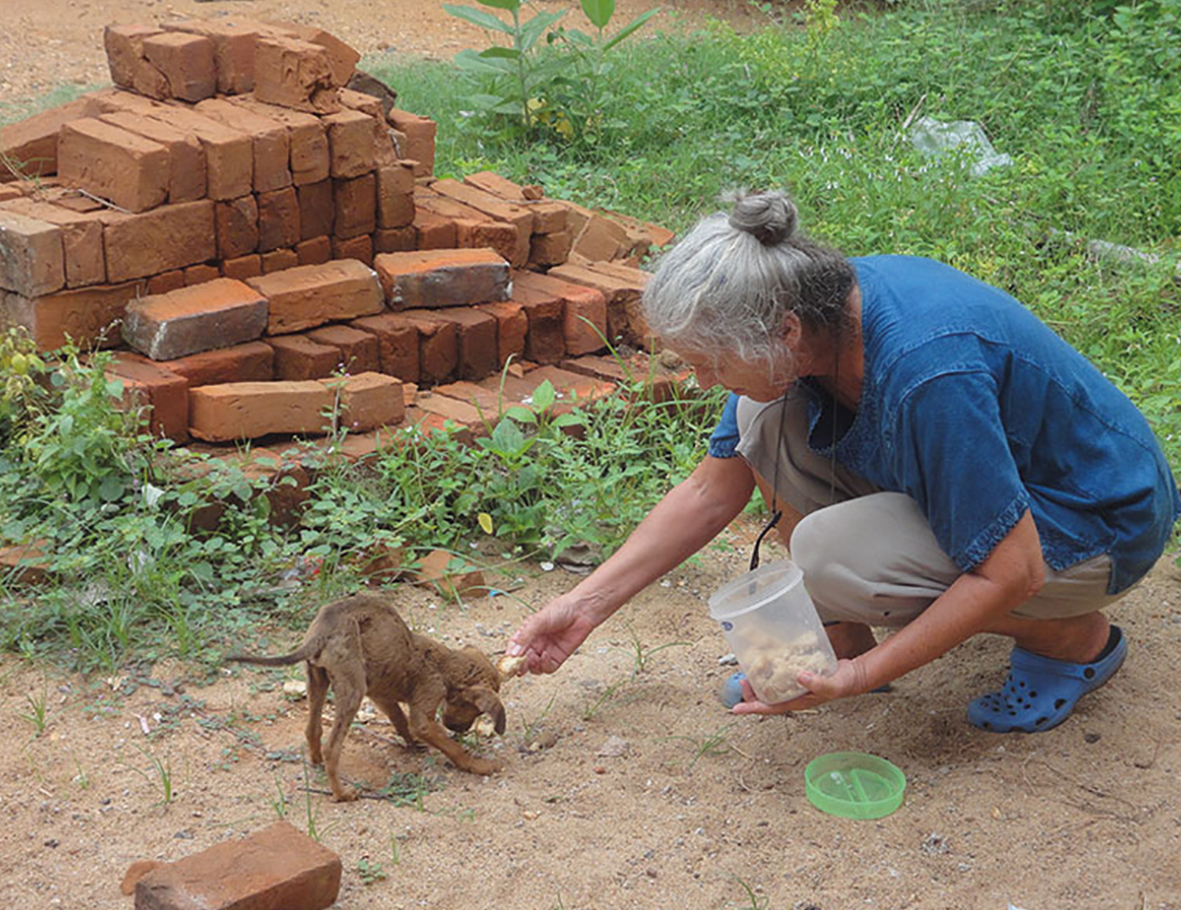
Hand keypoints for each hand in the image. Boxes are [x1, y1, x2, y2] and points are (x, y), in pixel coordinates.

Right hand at [505, 594, 599, 673]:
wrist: (582, 610)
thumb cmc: (561, 609)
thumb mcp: (538, 620)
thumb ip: (525, 636)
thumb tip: (513, 652)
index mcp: (527, 632)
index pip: (514, 647)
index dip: (510, 656)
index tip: (508, 661)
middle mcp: (535, 643)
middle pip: (522, 660)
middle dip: (519, 665)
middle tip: (520, 665)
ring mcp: (546, 651)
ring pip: (534, 667)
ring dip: (532, 666)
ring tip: (534, 658)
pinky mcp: (558, 657)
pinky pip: (548, 668)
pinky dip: (545, 665)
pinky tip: (546, 656)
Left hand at [730, 658, 871, 714]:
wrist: (854, 675)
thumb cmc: (844, 683)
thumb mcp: (832, 685)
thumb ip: (818, 683)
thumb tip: (800, 676)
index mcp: (798, 701)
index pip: (770, 708)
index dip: (752, 708)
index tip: (736, 709)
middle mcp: (794, 695)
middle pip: (766, 698)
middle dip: (751, 692)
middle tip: (742, 679)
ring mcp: (795, 687)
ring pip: (771, 688)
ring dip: (758, 682)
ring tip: (748, 671)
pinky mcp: (798, 676)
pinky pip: (780, 676)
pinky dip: (771, 671)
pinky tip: (767, 662)